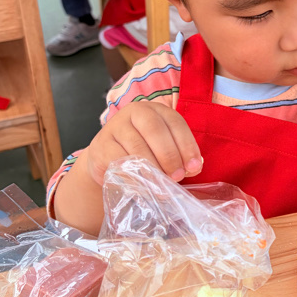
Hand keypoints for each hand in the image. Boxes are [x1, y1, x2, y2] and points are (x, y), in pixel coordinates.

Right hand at [84, 101, 201, 186]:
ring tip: (163, 185)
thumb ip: (180, 156)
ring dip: (153, 168)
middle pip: (155, 130)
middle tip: (177, 177)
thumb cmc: (143, 154)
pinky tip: (143, 185)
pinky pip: (120, 160)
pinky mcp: (101, 145)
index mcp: (156, 110)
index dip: (187, 145)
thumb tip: (195, 166)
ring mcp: (116, 126)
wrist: (107, 161)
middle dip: (170, 156)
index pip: (175, 122)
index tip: (194, 167)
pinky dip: (134, 175)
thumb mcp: (163, 149)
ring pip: (138, 146)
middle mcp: (135, 112)